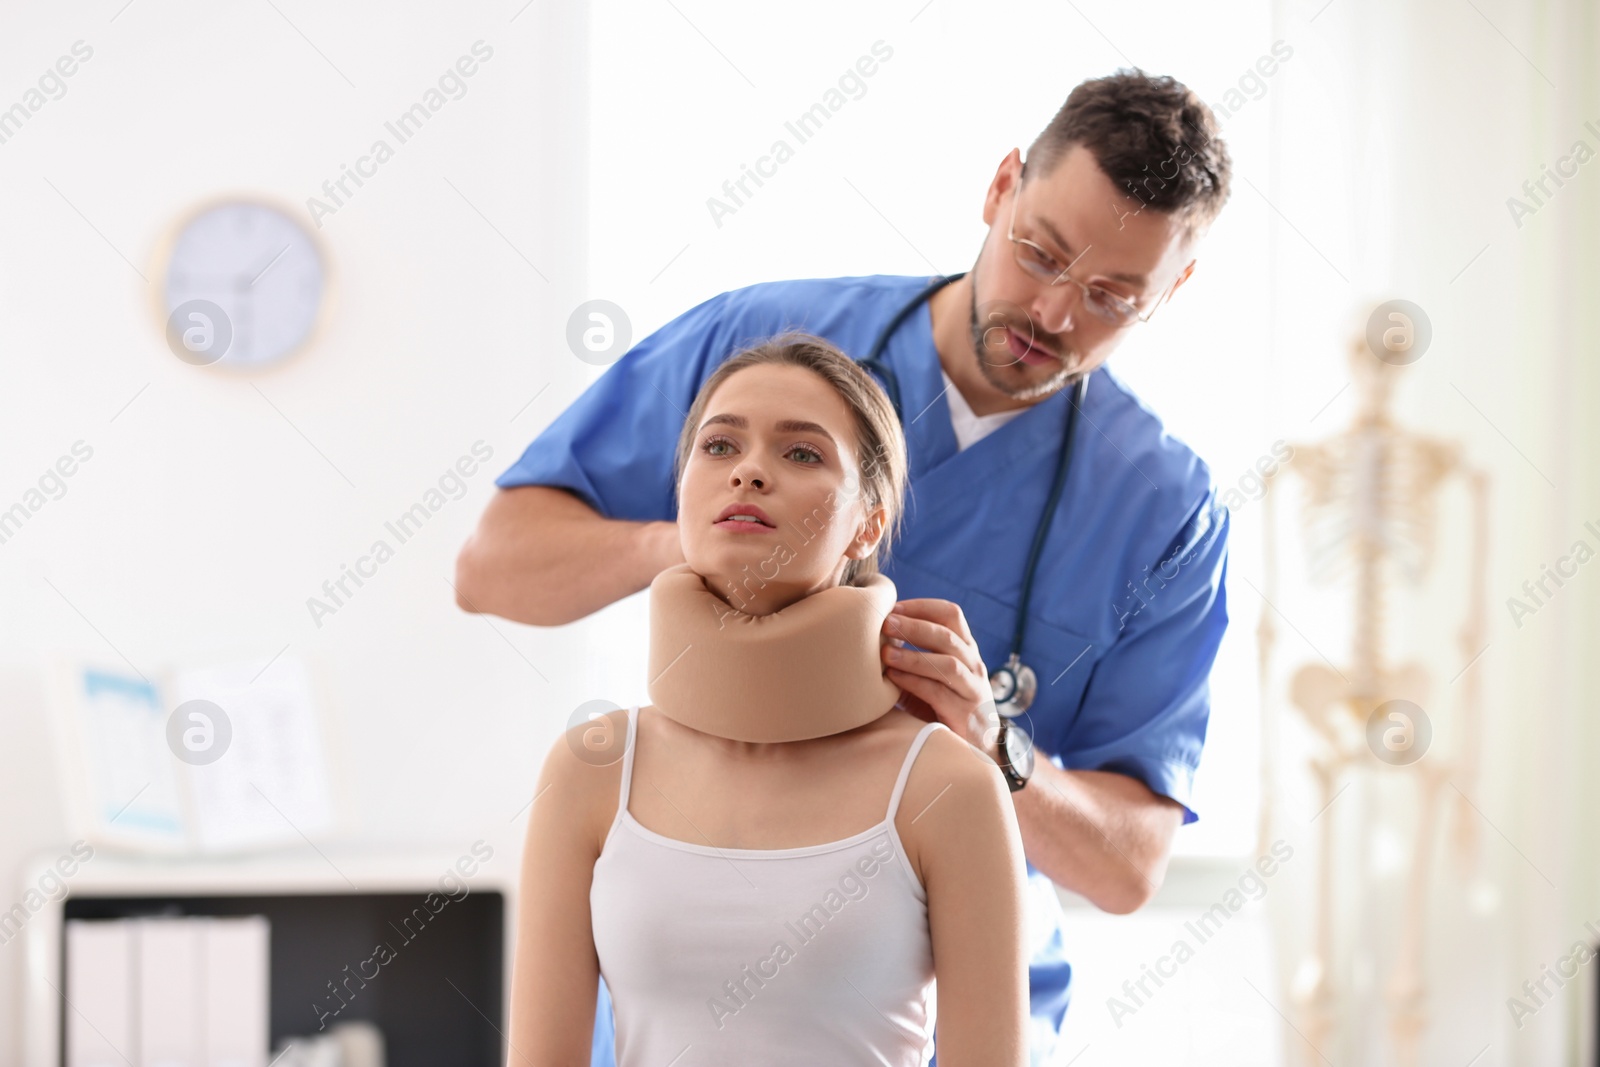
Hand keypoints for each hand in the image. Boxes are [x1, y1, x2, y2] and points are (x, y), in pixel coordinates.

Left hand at [881, 598, 1000, 761]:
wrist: (976, 748)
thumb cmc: (943, 706)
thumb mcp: (930, 677)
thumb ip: (910, 659)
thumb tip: (870, 638)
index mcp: (965, 649)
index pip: (951, 615)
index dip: (922, 606)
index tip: (894, 607)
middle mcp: (973, 664)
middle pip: (948, 635)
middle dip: (914, 626)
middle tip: (885, 623)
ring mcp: (972, 688)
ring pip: (948, 664)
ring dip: (914, 656)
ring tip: (886, 653)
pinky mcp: (965, 713)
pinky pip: (939, 693)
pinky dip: (914, 682)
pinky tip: (893, 678)